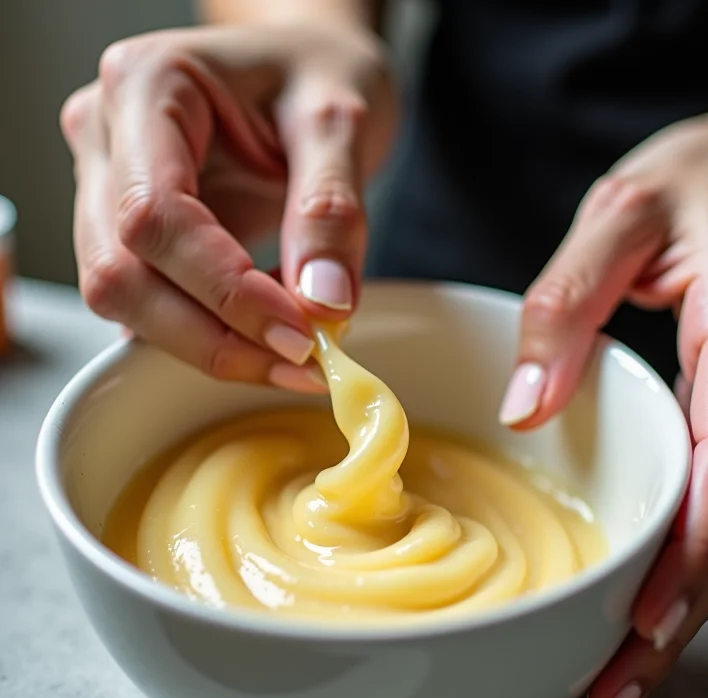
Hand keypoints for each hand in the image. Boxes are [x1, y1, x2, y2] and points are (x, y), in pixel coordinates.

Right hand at [60, 22, 395, 389]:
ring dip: (206, 346)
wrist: (308, 68)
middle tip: (299, 363)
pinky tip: (263, 339)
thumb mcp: (341, 122)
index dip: (225, 290)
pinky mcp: (132, 230)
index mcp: (147, 86)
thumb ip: (331, 209)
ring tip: (290, 358)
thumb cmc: (318, 72)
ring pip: (122, 297)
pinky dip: (205, 334)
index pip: (156, 214)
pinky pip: (148, 301)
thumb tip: (322, 303)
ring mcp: (110, 187)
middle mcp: (109, 138)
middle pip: (121, 270)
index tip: (298, 334)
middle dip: (212, 336)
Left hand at [500, 117, 707, 697]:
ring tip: (624, 671)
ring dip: (682, 600)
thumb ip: (569, 300)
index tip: (647, 620)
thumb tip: (528, 401)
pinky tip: (648, 595)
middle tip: (620, 687)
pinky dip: (686, 555)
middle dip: (682, 609)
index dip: (696, 548)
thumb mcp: (621, 215)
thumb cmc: (698, 181)